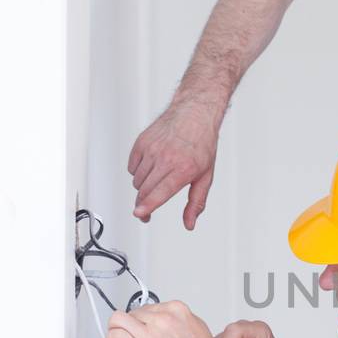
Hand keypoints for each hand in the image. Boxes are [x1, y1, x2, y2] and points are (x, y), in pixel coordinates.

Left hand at [106, 300, 228, 337]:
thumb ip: (179, 322)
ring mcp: (149, 334)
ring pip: (119, 319)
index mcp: (177, 310)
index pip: (151, 306)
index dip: (146, 318)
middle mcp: (162, 319)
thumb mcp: (199, 329)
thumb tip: (166, 322)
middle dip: (134, 324)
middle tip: (134, 334)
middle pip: (135, 312)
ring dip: (116, 326)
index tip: (145, 326)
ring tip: (118, 334)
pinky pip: (115, 336)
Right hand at [128, 96, 223, 228]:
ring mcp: (152, 149)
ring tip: (157, 179)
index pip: (160, 192)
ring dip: (143, 187)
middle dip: (143, 203)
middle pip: (144, 190)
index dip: (147, 206)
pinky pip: (132, 167)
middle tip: (146, 209)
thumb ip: (196, 202)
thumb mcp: (206, 176)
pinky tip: (151, 167)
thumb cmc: (202, 144)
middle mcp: (165, 158)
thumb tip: (189, 223)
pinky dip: (138, 172)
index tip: (139, 214)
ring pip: (137, 181)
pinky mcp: (141, 142)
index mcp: (183, 168)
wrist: (194, 114)